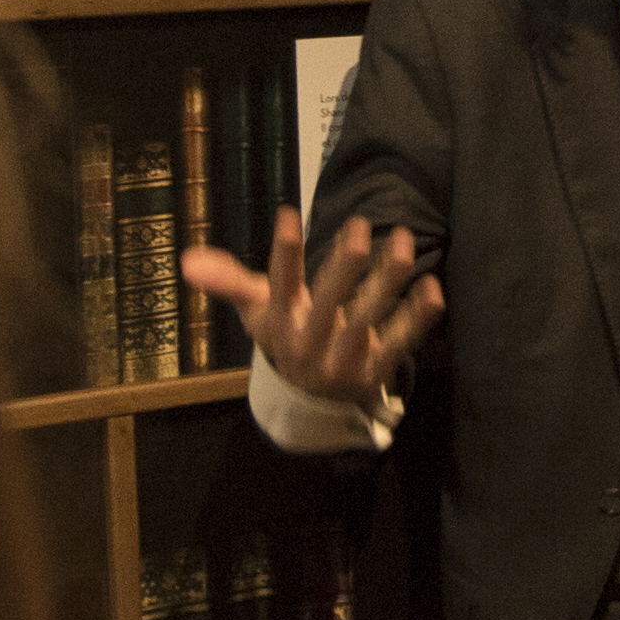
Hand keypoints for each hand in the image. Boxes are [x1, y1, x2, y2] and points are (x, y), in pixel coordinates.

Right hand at [183, 204, 443, 409]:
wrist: (312, 404)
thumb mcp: (256, 313)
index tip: (288, 215)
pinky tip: (432, 285)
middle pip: (327, 303)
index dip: (284, 253)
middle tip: (360, 226)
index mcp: (280, 323)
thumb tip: (187, 260)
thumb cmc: (286, 338)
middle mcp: (310, 343)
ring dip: (387, 280)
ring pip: (368, 319)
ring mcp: (345, 360)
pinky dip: (418, 316)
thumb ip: (228, 282)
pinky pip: (401, 342)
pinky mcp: (376, 370)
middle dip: (343, 265)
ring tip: (404, 242)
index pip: (279, 285)